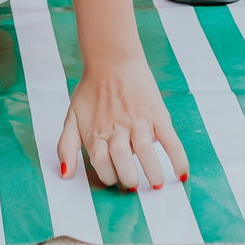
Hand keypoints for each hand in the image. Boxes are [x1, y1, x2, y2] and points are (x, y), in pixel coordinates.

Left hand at [58, 57, 188, 190]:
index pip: (101, 165)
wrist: (111, 59)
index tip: (116, 179)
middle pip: (122, 161)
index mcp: (97, 133)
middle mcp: (117, 129)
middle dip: (129, 179)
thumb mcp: (72, 117)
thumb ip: (66, 146)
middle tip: (135, 184)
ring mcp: (138, 121)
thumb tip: (64, 174)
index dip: (108, 177)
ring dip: (152, 172)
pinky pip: (170, 140)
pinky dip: (177, 158)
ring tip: (156, 185)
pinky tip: (180, 174)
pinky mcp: (157, 115)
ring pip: (145, 151)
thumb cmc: (91, 91)